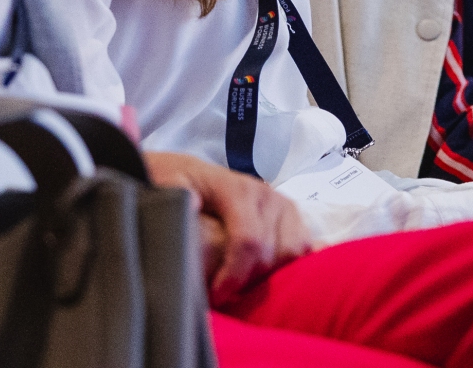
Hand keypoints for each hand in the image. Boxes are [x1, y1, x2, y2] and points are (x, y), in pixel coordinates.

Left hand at [145, 151, 312, 302]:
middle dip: (247, 282)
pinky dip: (289, 267)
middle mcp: (266, 195)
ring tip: (241, 285)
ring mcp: (283, 205)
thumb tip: (191, 204)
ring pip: (293, 253)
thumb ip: (175, 195)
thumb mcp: (167, 185)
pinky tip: (268, 278)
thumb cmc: (177, 186)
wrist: (189, 175)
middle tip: (222, 294)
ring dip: (269, 275)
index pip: (249, 241)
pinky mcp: (292, 217)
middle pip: (270, 253)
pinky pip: (305, 248)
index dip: (233, 276)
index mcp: (239, 189)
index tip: (215, 296)